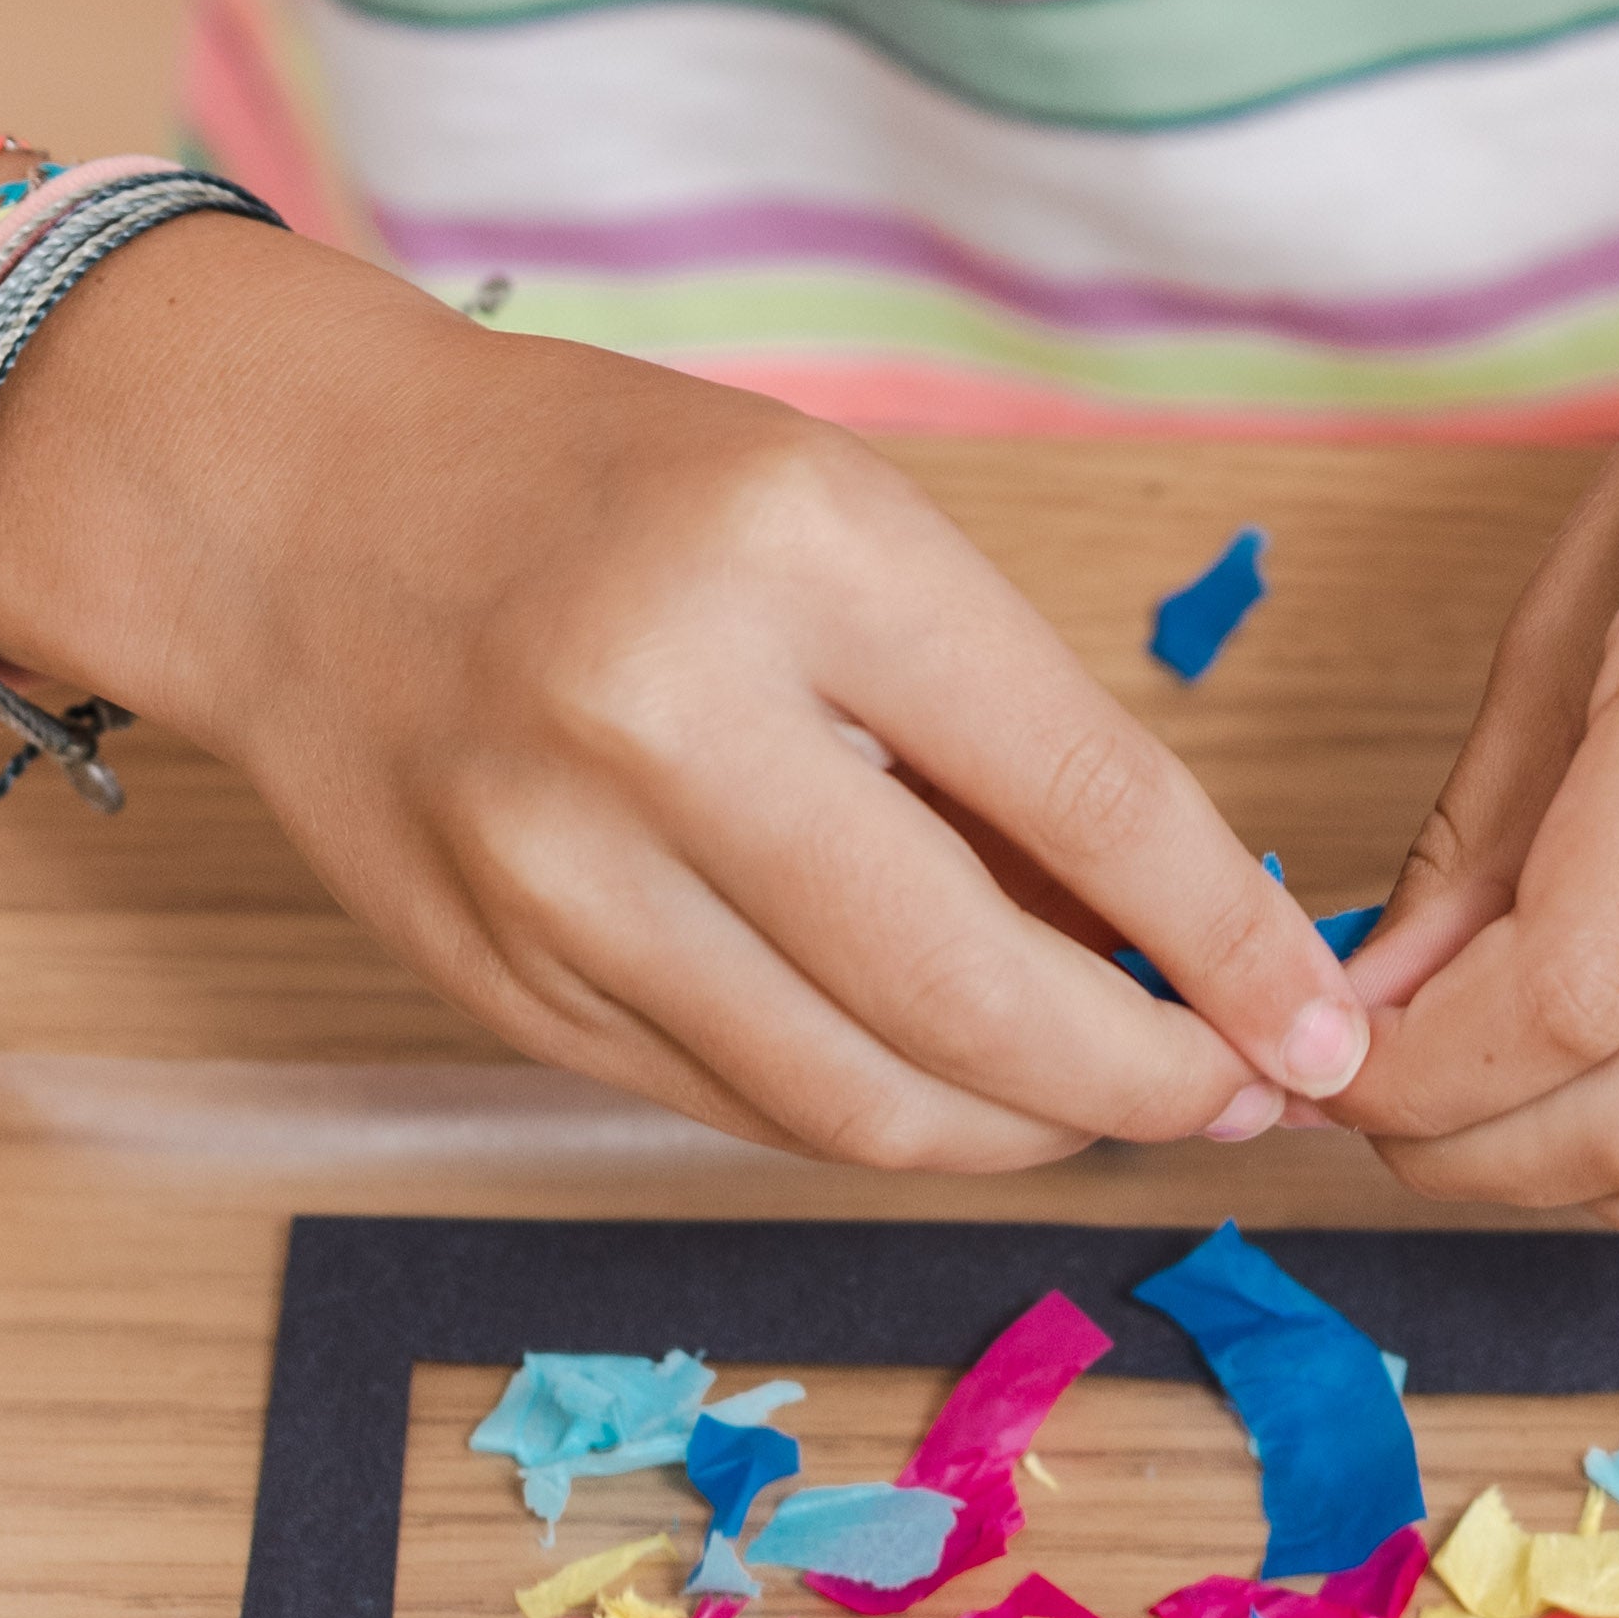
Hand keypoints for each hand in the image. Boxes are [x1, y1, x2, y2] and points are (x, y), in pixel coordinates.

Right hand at [0, 230, 1372, 1168]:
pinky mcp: (505, 987)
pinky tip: (947, 1086)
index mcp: (790, 552)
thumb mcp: (831, 515)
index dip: (1223, 937)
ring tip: (1107, 1096)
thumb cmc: (603, 486)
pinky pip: (740, 1106)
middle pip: (968, 993)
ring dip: (1017, 1131)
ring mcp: (564, 876)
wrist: (300, 512)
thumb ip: (991, 720)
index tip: (1318, 1017)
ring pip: (855, 1100)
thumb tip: (1181, 932)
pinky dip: (874, 1116)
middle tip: (1235, 1093)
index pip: (1072, 788)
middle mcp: (667, 720)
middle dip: (1141, 1080)